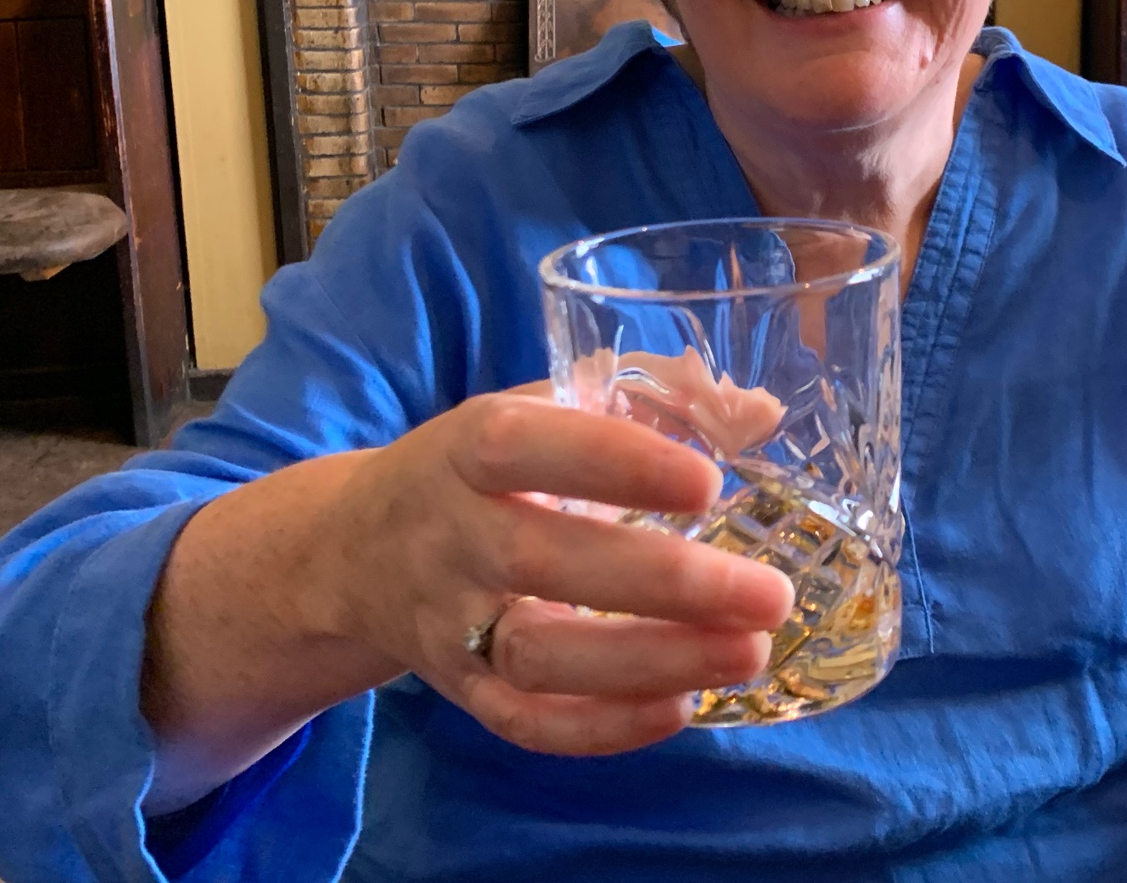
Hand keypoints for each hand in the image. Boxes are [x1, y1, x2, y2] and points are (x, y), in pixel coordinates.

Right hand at [313, 385, 793, 755]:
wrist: (358, 549)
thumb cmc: (485, 466)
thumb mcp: (543, 409)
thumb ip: (650, 400)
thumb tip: (758, 412)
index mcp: (468, 449)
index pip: (526, 447)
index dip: (615, 463)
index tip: (707, 481)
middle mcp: (449, 535)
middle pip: (540, 560)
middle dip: (663, 582)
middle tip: (768, 593)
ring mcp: (449, 622)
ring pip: (537, 655)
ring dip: (650, 661)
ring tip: (749, 653)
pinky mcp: (460, 689)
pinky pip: (525, 722)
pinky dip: (603, 726)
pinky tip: (682, 706)